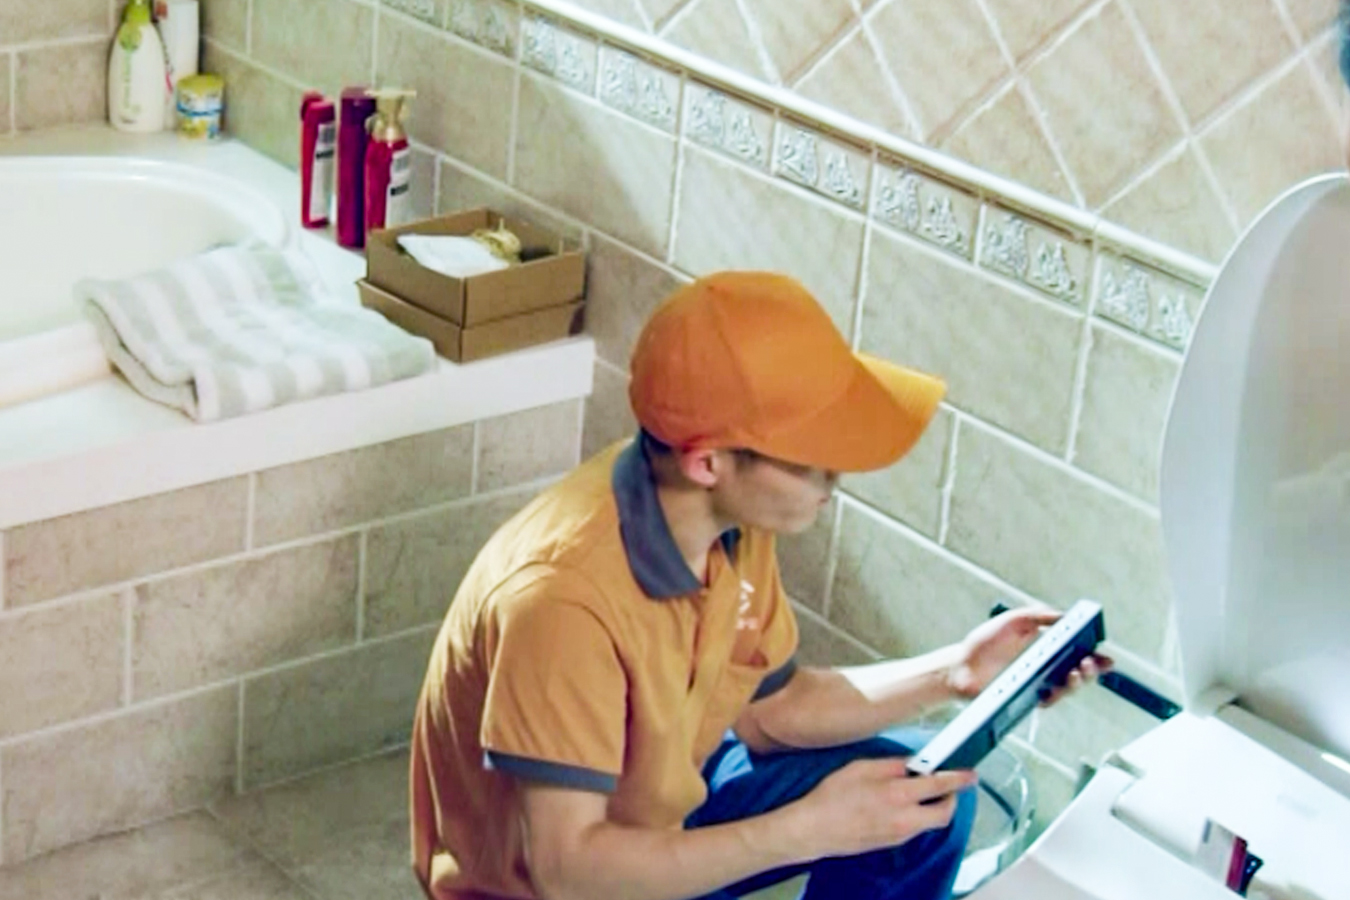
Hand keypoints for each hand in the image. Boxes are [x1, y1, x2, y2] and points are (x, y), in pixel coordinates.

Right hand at [785, 758, 975, 859]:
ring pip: (931, 822)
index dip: (959, 779)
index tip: (970, 775)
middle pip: (945, 813)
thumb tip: (912, 764)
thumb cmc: (832, 797)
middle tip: (948, 785)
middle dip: (952, 799)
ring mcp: (899, 834)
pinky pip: (915, 828)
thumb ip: (892, 765)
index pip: (939, 786)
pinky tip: (901, 805)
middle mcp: (905, 818)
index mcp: (898, 794)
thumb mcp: (861, 768)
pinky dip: (917, 815)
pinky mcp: (892, 842)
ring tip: (921, 792)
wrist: (815, 830)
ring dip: (934, 807)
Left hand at [946, 607, 1111, 702]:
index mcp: (1046, 646)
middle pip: (1079, 671)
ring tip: (1075, 673)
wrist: (960, 665)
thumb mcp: (1011, 621)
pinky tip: (1054, 689)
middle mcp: (1046, 667)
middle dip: (1091, 670)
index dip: (1094, 656)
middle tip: (1089, 665)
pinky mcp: (1026, 697)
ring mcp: (1037, 683)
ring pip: (1067, 688)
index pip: (1077, 651)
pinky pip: (1047, 700)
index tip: (1105, 656)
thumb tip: (1062, 615)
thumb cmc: (984, 643)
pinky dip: (1054, 695)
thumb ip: (1036, 615)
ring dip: (1077, 683)